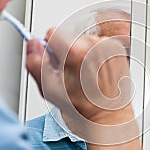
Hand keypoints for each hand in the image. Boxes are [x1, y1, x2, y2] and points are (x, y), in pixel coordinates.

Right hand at [26, 28, 149, 149]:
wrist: (109, 117)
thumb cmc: (82, 108)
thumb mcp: (49, 89)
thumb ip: (35, 63)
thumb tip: (33, 44)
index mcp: (75, 52)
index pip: (52, 32)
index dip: (51, 50)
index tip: (57, 63)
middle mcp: (94, 44)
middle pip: (68, 37)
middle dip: (66, 53)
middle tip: (72, 75)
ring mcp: (108, 46)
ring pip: (83, 40)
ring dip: (81, 54)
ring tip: (86, 77)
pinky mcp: (116, 50)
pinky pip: (98, 45)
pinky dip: (95, 56)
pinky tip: (96, 74)